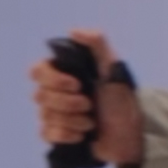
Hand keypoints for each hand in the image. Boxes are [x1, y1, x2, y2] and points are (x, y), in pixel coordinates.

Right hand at [29, 29, 143, 167]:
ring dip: (73, 121)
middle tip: (90, 105)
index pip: (37, 71)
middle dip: (68, 103)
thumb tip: (72, 31)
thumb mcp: (114, 66)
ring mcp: (53, 114)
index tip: (77, 84)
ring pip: (45, 116)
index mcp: (62, 73)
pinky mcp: (57, 135)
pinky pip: (46, 134)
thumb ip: (97, 43)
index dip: (53, 79)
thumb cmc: (122, 98)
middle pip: (40, 96)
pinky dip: (66, 135)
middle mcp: (54, 92)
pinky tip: (81, 135)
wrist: (131, 133)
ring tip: (91, 122)